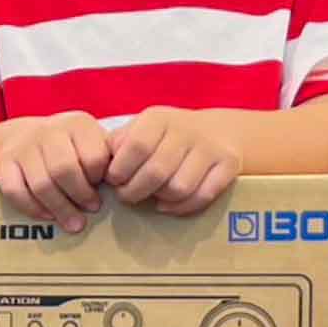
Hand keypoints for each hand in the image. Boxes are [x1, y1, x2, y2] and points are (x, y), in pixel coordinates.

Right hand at [0, 112, 111, 232]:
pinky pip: (15, 191)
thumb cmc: (72, 148)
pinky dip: (33, 208)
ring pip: (42, 185)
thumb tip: (124, 186)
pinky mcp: (4, 162)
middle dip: (80, 196)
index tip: (104, 189)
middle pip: (65, 171)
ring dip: (60, 208)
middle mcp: (49, 130)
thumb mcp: (94, 143)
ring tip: (74, 222)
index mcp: (78, 124)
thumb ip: (109, 159)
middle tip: (91, 209)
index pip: (93, 156)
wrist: (28, 136)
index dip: (99, 178)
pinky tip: (48, 216)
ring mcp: (24, 146)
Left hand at [106, 106, 240, 215]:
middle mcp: (186, 129)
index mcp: (158, 118)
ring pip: (179, 188)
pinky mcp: (229, 164)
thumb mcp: (140, 130)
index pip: (135, 147)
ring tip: (152, 196)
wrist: (218, 131)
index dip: (121, 170)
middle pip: (156, 172)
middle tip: (128, 196)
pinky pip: (203, 196)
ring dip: (160, 199)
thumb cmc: (166, 137)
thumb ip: (118, 144)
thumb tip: (98, 164)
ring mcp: (210, 147)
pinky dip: (182, 207)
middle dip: (135, 192)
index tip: (114, 181)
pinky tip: (169, 205)